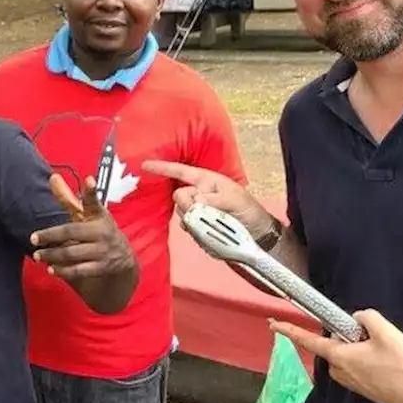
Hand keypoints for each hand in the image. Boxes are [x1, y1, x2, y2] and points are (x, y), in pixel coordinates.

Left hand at [31, 175, 135, 281]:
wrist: (124, 260)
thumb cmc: (98, 232)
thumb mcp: (87, 215)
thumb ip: (68, 199)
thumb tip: (52, 177)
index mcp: (98, 216)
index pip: (94, 202)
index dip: (91, 191)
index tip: (89, 180)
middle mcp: (102, 231)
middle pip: (72, 231)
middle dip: (51, 235)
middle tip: (33, 239)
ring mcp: (103, 250)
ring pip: (73, 253)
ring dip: (53, 255)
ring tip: (38, 256)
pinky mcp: (102, 267)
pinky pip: (80, 270)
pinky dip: (64, 271)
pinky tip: (51, 269)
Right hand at [140, 159, 275, 237]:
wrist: (258, 236)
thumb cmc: (249, 211)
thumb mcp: (235, 201)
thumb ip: (214, 201)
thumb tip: (195, 203)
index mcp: (207, 181)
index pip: (181, 172)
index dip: (163, 168)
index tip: (144, 165)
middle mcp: (199, 195)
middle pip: (179, 197)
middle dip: (189, 206)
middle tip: (208, 214)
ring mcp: (198, 212)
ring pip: (182, 215)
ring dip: (196, 222)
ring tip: (218, 225)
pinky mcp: (198, 228)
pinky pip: (188, 229)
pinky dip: (199, 233)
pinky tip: (213, 235)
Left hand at [270, 310, 402, 402]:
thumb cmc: (402, 365)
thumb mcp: (386, 332)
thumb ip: (367, 318)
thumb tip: (358, 319)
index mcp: (339, 356)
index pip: (308, 340)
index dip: (290, 330)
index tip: (273, 324)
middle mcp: (339, 371)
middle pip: (336, 345)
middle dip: (352, 337)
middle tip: (377, 338)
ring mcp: (350, 382)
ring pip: (349, 356)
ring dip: (362, 350)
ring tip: (389, 354)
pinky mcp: (362, 389)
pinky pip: (359, 366)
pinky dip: (370, 361)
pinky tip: (390, 364)